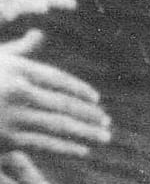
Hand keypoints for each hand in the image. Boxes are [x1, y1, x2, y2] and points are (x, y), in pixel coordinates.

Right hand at [0, 32, 110, 154]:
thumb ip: (19, 50)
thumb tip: (40, 34)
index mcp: (15, 69)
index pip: (57, 79)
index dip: (79, 90)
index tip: (95, 99)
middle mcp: (17, 90)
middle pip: (64, 103)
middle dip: (89, 114)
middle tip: (106, 120)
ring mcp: (13, 116)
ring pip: (59, 125)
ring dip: (86, 132)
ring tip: (103, 136)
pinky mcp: (9, 138)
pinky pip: (45, 144)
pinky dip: (67, 148)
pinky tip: (82, 150)